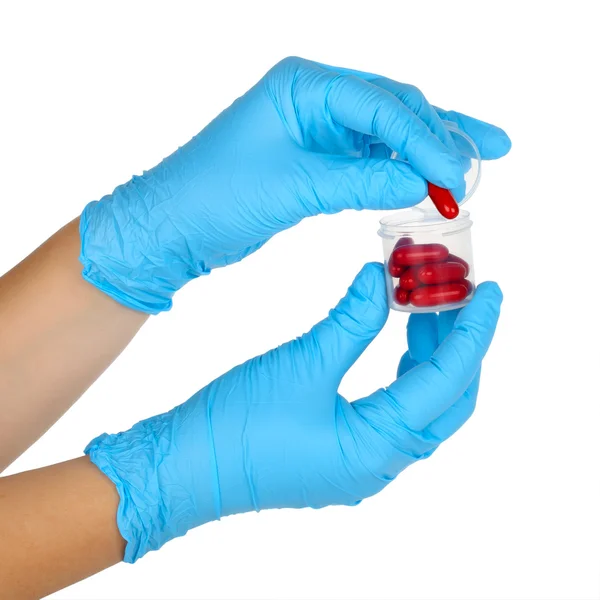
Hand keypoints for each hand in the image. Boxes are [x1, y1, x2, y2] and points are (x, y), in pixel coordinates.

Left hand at [80, 57, 510, 312]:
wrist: (172, 226)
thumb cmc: (212, 197)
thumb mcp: (292, 188)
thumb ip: (360, 182)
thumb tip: (421, 184)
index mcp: (302, 86)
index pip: (381, 104)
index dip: (426, 138)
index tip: (459, 172)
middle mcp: (313, 98)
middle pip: (394, 109)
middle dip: (441, 135)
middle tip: (486, 158)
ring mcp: (316, 127)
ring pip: (386, 134)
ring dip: (427, 152)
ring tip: (474, 166)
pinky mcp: (315, 158)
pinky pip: (369, 159)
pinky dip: (398, 172)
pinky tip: (426, 182)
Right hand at [86, 263, 502, 561]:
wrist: (185, 465)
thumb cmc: (237, 425)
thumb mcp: (302, 363)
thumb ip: (351, 320)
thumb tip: (382, 279)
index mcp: (377, 447)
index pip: (448, 381)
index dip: (473, 331)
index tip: (489, 290)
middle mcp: (379, 462)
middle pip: (444, 399)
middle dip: (456, 344)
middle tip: (455, 294)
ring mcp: (360, 460)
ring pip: (419, 404)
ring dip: (428, 356)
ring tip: (423, 307)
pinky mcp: (340, 450)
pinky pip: (392, 408)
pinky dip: (402, 370)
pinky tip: (394, 339)